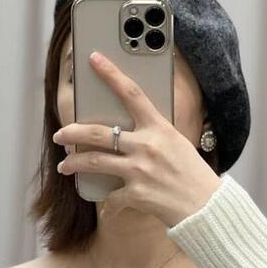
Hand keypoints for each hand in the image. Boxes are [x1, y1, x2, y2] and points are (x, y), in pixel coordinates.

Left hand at [52, 50, 221, 226]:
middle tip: (60, 134)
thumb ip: (154, 137)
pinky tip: (107, 208)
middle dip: (72, 132)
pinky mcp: (137, 195)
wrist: (207, 208)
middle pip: (98, 132)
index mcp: (159, 129)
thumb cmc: (194, 177)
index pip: (131, 93)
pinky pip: (112, 198)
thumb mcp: (178, 146)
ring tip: (65, 167)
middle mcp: (146, 146)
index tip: (94, 58)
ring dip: (74, 164)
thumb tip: (128, 136)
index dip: (111, 73)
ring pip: (95, 161)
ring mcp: (140, 170)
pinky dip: (109, 205)